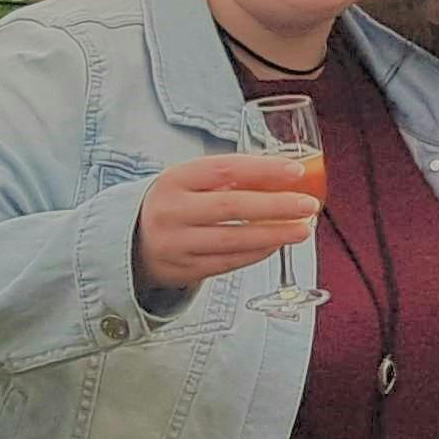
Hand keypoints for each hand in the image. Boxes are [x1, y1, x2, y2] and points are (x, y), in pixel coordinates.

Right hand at [131, 153, 323, 294]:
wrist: (129, 239)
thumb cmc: (176, 202)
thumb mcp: (192, 180)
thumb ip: (232, 176)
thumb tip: (289, 174)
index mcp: (175, 179)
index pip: (225, 169)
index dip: (263, 169)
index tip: (297, 171)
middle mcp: (172, 211)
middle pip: (232, 208)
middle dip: (276, 207)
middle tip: (309, 205)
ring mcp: (175, 244)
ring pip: (233, 240)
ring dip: (274, 235)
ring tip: (303, 229)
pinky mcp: (182, 269)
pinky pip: (228, 262)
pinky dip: (257, 253)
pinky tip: (277, 244)